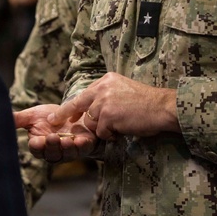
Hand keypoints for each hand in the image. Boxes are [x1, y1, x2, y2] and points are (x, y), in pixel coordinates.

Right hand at [14, 104, 97, 162]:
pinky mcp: (84, 146)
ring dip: (67, 148)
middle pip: (51, 155)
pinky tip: (80, 140)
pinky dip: (82, 146)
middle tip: (52, 137)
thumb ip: (18, 119)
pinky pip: (83, 149)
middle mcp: (54, 151)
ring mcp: (70, 151)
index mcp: (40, 145)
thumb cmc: (52, 117)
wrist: (74, 113)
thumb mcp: (33, 116)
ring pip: (67, 154)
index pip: (36, 149)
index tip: (37, 141)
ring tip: (67, 140)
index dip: (37, 146)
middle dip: (52, 147)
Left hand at [51, 72, 180, 139]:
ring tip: (120, 125)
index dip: (70, 106)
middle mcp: (102, 88)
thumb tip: (93, 109)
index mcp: (107, 80)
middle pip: (79, 105)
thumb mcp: (124, 90)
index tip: (55, 114)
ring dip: (103, 128)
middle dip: (64, 114)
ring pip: (92, 122)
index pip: (83, 94)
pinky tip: (123, 129)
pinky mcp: (108, 116)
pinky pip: (102, 132)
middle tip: (53, 121)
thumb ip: (108, 96)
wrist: (163, 107)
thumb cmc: (148, 103)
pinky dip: (111, 134)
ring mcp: (104, 101)